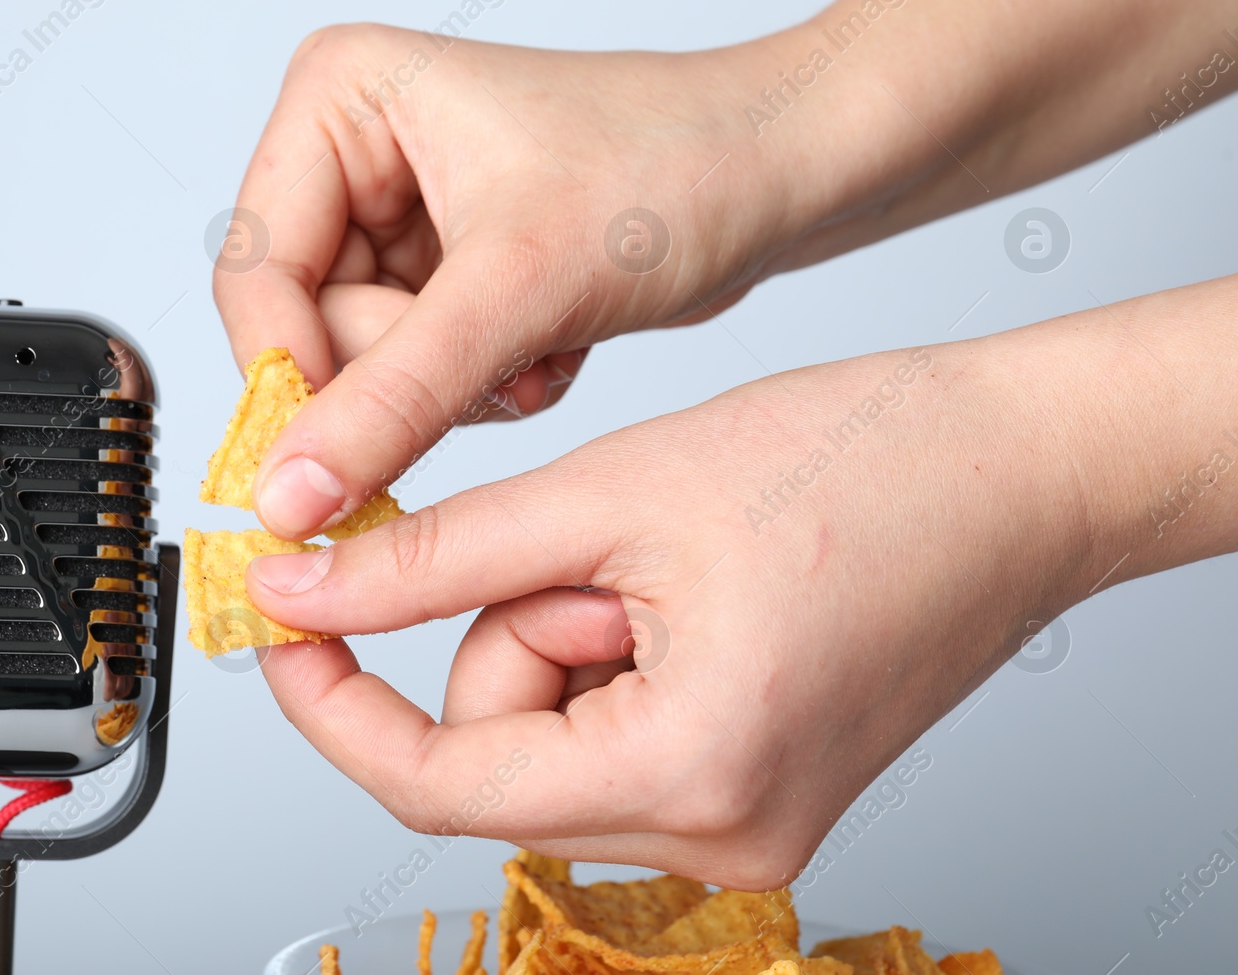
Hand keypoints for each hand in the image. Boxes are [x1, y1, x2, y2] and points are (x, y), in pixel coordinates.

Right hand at [213, 24, 798, 539]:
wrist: (780, 173)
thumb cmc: (675, 166)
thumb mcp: (520, 286)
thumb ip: (395, 397)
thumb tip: (289, 494)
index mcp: (339, 100)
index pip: (255, 276)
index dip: (291, 383)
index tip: (321, 484)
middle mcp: (352, 151)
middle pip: (306, 329)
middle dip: (409, 376)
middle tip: (501, 362)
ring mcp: (396, 216)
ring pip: (363, 367)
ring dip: (456, 387)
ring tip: (541, 343)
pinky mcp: (442, 271)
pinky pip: (415, 376)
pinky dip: (485, 385)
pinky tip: (551, 344)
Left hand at [240, 337, 1099, 884]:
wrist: (1017, 472)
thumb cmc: (868, 465)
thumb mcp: (610, 496)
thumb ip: (431, 560)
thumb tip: (302, 593)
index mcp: (691, 774)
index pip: (439, 783)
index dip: (337, 701)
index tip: (286, 624)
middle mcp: (726, 838)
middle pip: (501, 750)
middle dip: (512, 629)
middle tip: (602, 541)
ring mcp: (747, 823)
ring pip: (550, 737)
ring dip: (566, 633)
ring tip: (669, 557)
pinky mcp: (755, 789)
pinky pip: (610, 734)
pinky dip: (608, 653)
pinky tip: (689, 588)